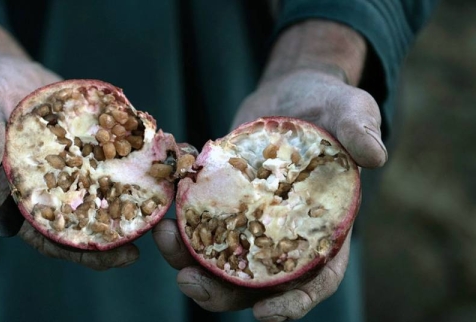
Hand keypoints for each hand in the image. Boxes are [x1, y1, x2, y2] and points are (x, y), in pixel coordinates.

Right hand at [0, 21, 138, 268]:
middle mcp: (42, 189)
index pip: (41, 233)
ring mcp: (66, 171)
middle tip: (133, 254)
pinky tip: (152, 171)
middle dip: (103, 243)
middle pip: (74, 225)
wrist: (5, 71)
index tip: (103, 258)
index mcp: (11, 194)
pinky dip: (127, 170)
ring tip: (150, 221)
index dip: (70, 250)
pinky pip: (106, 165)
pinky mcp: (83, 152)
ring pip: (96, 199)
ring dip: (122, 211)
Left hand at [154, 20, 386, 318]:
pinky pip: (200, 217)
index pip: (315, 278)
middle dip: (220, 290)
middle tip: (187, 282)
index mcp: (323, 227)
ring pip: (217, 255)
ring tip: (164, 234)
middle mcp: (283, 232)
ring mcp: (250, 218)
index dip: (292, 303)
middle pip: (253, 279)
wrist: (292, 94)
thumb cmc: (331, 107)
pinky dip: (181, 214)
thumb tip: (375, 156)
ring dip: (187, 256)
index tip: (263, 314)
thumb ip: (362, 129)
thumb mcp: (352, 110)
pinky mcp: (224, 198)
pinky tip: (167, 195)